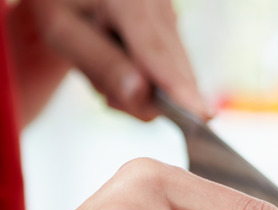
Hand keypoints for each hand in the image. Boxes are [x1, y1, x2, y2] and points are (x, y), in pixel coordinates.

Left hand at [21, 0, 209, 120]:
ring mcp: (170, 16)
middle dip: (141, 95)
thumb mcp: (62, 31)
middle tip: (104, 94)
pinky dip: (146, 76)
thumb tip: (141, 94)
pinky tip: (120, 60)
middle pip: (171, 72)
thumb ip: (101, 64)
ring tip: (104, 64)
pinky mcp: (173, 26)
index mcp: (130, 2)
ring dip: (140, 85)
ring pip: (173, 74)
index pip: (157, 55)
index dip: (179, 89)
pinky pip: (170, 67)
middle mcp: (160, 6)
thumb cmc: (61, 0)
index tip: (202, 116)